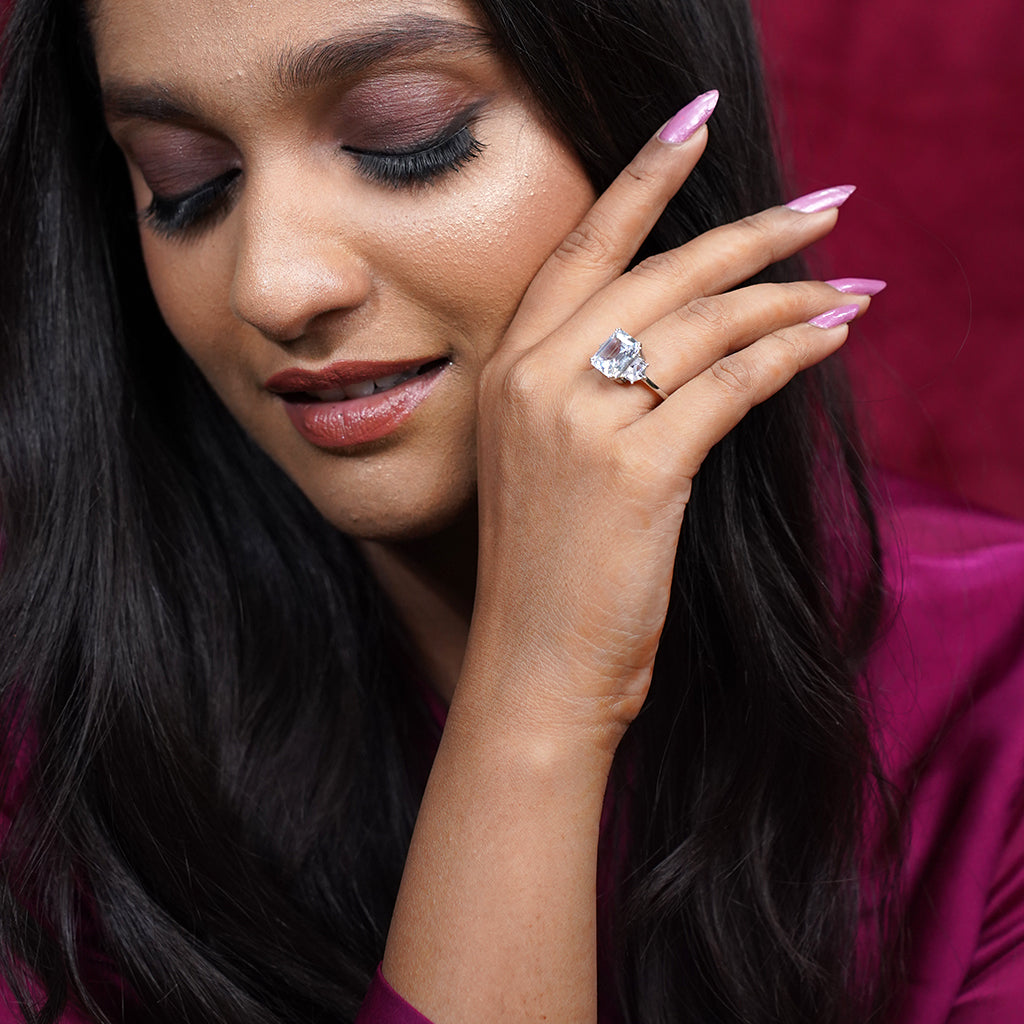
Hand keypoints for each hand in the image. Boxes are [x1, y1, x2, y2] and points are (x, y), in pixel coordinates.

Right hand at [460, 102, 871, 749]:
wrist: (533, 663)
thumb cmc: (549, 565)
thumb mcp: (549, 458)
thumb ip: (594, 384)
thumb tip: (693, 331)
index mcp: (509, 368)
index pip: (584, 246)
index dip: (643, 177)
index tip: (694, 125)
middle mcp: (536, 378)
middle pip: (660, 271)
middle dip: (753, 231)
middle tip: (825, 206)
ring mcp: (581, 421)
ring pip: (704, 322)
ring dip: (789, 296)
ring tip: (849, 287)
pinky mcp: (636, 470)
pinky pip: (731, 384)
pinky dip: (790, 355)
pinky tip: (831, 339)